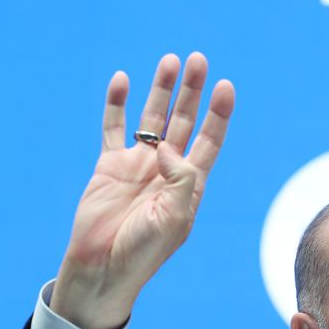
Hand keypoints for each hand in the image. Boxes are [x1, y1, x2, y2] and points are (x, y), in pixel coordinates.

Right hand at [50, 52, 234, 328]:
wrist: (103, 269)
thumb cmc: (143, 252)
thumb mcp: (174, 219)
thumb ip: (180, 180)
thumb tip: (167, 147)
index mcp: (189, 185)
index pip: (209, 141)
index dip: (219, 114)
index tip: (225, 86)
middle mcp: (166, 171)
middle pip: (184, 122)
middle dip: (192, 92)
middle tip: (198, 60)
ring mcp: (138, 166)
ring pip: (152, 119)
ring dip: (161, 90)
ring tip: (170, 60)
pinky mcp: (109, 166)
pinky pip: (114, 127)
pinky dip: (117, 103)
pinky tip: (122, 79)